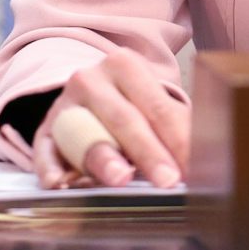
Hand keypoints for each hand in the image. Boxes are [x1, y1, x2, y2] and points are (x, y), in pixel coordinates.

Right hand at [33, 49, 188, 189]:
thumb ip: (173, 126)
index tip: (193, 167)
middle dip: (149, 152)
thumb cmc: (132, 105)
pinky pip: (45, 149)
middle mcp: (91, 79)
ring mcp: (64, 105)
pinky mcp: (44, 130)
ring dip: (104, 158)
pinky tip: (60, 183)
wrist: (89, 93)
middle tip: (168, 180)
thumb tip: (204, 158)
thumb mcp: (152, 104)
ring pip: (85, 134)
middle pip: (124, 119)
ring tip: (121, 177)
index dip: (178, 139)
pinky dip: (51, 167)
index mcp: (125, 65)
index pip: (157, 106)